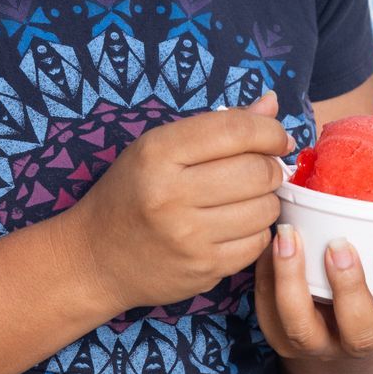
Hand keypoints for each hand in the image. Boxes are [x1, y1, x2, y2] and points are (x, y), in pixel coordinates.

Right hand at [64, 93, 291, 312]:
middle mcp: (172, 195)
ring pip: (265, 209)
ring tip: (246, 197)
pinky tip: (236, 224)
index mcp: (158, 153)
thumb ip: (218, 125)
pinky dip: (256, 231)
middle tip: (260, 169)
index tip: (277, 138)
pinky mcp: (204, 270)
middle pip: (258, 172)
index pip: (235, 130)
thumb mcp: (159, 148)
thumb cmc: (131, 193)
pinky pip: (259, 243)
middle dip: (270, 167)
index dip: (270, 131)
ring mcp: (189, 237)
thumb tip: (272, 104)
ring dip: (266, 200)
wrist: (95, 258)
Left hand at [254, 224, 372, 365]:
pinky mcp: (283, 339)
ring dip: (293, 284)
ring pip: (303, 329)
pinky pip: (269, 316)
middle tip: (340, 246)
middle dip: (349, 289)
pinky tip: (269, 244)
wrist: (340, 343)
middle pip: (359, 331)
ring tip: (290, 239)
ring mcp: (319, 345)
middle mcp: (361, 344)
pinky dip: (265, 279)